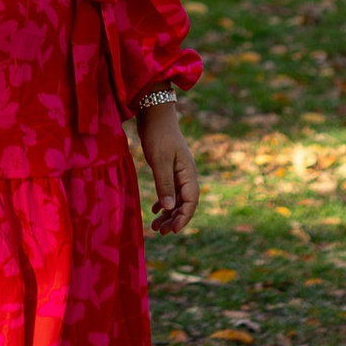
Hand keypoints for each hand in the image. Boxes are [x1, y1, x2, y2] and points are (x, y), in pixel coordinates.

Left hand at [135, 100, 198, 233]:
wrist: (154, 113)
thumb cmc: (158, 135)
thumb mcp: (160, 160)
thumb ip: (164, 183)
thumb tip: (170, 207)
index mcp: (188, 172)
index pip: (191, 201)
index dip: (183, 217)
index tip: (173, 230)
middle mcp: (186, 174)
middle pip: (184, 203)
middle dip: (174, 219)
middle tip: (160, 232)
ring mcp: (178, 171)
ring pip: (176, 199)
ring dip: (168, 214)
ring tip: (156, 227)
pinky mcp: (168, 168)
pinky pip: (170, 191)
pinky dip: (163, 202)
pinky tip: (155, 210)